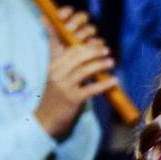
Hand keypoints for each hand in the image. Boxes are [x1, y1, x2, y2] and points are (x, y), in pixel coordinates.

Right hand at [34, 6, 117, 138]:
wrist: (46, 118)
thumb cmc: (54, 94)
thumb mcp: (54, 74)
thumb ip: (61, 58)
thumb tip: (67, 40)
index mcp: (53, 65)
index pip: (69, 48)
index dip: (84, 42)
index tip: (96, 41)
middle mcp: (57, 73)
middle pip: (78, 56)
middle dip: (94, 51)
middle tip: (106, 50)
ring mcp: (65, 86)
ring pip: (85, 70)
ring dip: (100, 65)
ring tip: (111, 62)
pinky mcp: (73, 99)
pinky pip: (92, 89)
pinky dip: (104, 84)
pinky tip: (114, 81)